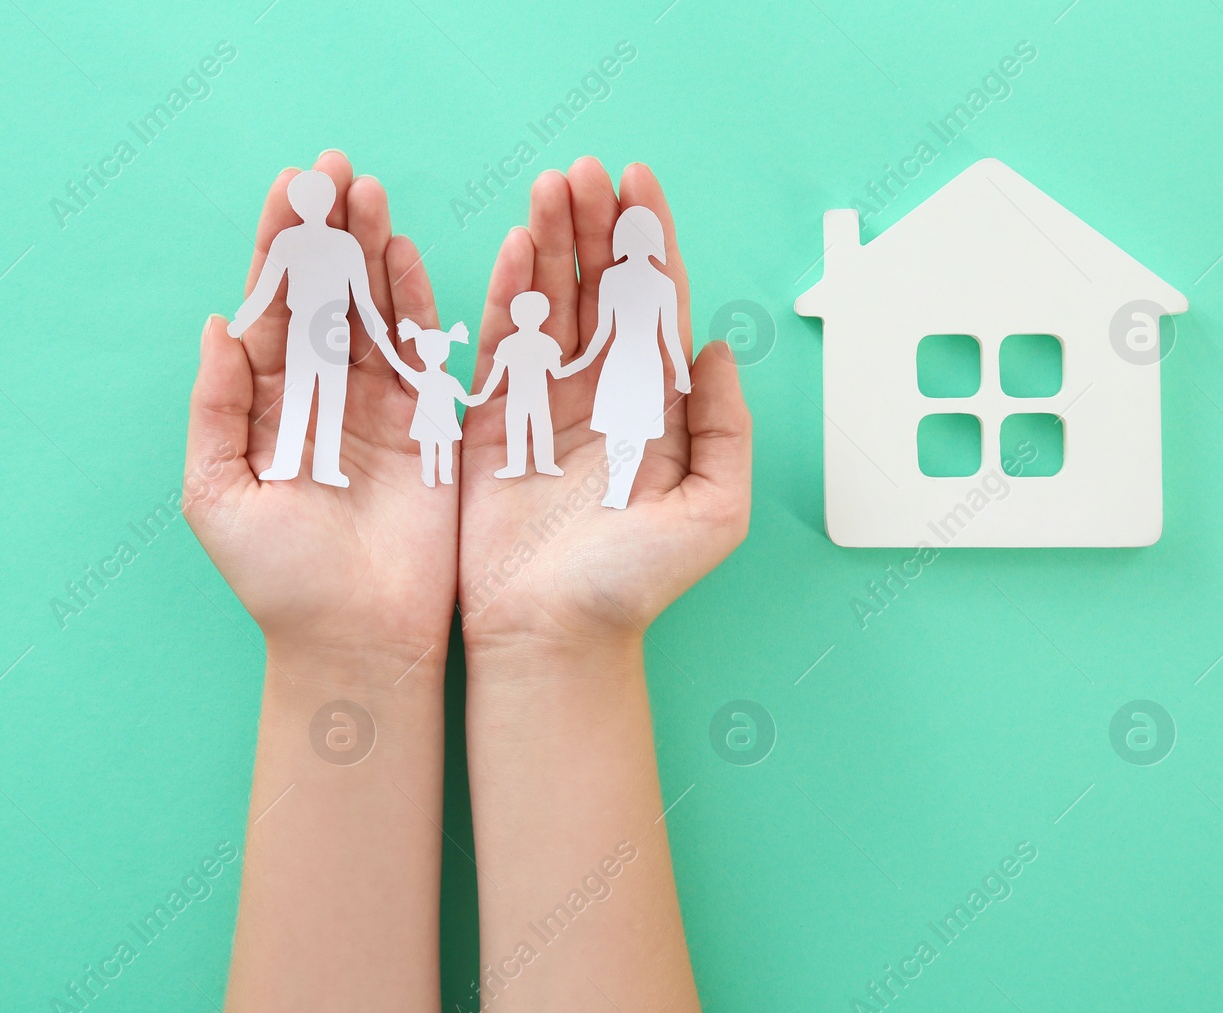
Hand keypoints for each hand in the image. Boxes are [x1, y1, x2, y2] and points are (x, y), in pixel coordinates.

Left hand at [185, 150, 457, 668]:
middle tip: (334, 169)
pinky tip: (405, 253)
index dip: (278, 248)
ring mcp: (378, 404)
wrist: (358, 636)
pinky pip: (422, 350)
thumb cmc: (279, 579)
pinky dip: (416, 302)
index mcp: (267, 403)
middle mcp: (322, 393)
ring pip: (373, 309)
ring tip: (369, 192)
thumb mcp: (220, 495)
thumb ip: (217, 411)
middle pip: (325, 293)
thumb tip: (215, 324)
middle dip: (327, 230)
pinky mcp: (427, 425)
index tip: (288, 188)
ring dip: (370, 250)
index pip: (272, 308)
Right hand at [457, 160, 751, 651]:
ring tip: (550, 185)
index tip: (640, 184)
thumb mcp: (712, 511)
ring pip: (553, 300)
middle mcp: (604, 392)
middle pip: (602, 287)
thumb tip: (720, 350)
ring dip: (552, 240)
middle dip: (597, 225)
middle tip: (586, 169)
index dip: (650, 243)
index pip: (656, 305)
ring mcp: (547, 400)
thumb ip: (726, 430)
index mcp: (656, 406)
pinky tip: (514, 245)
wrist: (553, 633)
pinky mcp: (496, 418)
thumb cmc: (634, 585)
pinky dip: (507, 292)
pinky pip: (501, 341)